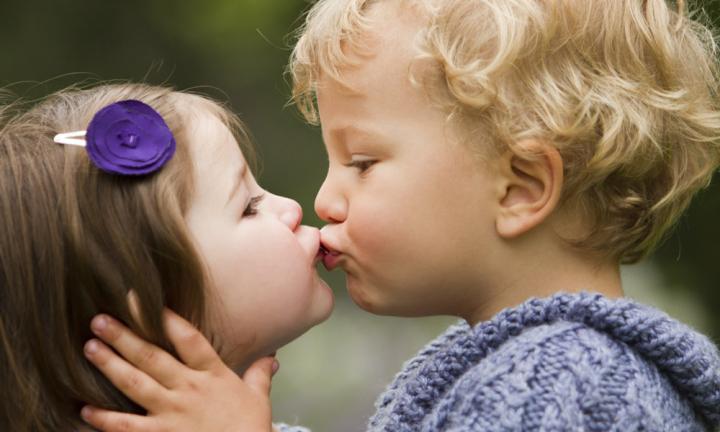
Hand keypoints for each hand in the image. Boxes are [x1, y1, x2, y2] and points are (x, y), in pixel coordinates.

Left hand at [81, 308, 276, 431]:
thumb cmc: (251, 429)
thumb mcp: (259, 398)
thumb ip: (260, 374)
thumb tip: (272, 357)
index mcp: (212, 373)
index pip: (187, 338)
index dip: (165, 317)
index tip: (143, 300)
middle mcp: (189, 388)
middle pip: (151, 356)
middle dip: (124, 335)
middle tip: (99, 318)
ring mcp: (172, 413)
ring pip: (135, 383)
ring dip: (110, 364)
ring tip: (90, 347)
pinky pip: (127, 426)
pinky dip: (105, 418)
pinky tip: (85, 408)